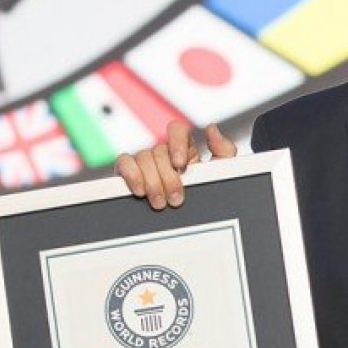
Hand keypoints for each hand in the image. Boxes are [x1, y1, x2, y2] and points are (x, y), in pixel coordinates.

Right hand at [114, 121, 236, 209]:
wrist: (194, 219)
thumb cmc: (205, 193)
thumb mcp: (222, 174)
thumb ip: (223, 150)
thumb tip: (211, 127)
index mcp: (185, 148)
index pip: (177, 129)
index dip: (177, 143)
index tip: (181, 165)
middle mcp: (163, 152)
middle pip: (159, 150)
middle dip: (168, 177)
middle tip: (176, 199)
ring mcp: (144, 161)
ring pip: (143, 157)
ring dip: (152, 182)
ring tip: (160, 203)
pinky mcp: (128, 171)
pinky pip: (123, 162)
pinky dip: (131, 175)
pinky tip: (140, 191)